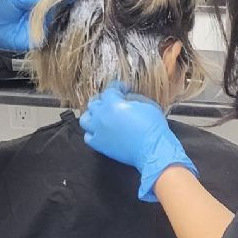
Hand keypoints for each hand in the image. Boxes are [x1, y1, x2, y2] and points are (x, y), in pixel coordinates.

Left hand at [79, 82, 197, 201]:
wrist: (152, 149)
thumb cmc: (152, 126)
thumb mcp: (145, 104)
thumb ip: (131, 98)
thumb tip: (125, 98)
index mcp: (112, 104)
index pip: (109, 90)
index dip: (117, 87)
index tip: (124, 89)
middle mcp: (101, 116)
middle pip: (94, 103)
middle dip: (104, 100)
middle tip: (112, 102)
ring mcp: (98, 131)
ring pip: (85, 119)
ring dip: (92, 115)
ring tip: (101, 116)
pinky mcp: (99, 145)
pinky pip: (88, 137)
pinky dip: (92, 132)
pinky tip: (101, 131)